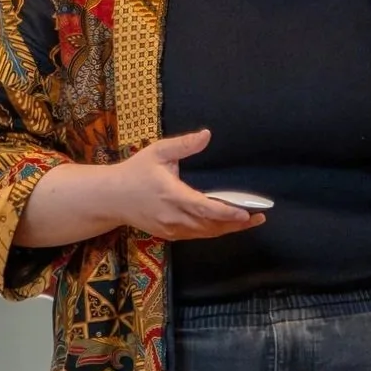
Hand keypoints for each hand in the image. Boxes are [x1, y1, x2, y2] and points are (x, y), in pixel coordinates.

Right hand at [108, 130, 267, 239]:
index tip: (246, 213)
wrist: (111, 198)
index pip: (205, 207)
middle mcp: (173, 217)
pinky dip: (213, 231)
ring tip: (249, 222)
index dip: (227, 212)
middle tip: (259, 216)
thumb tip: (207, 135)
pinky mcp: (169, 235)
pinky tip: (226, 225)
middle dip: (236, 223)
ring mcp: (171, 229)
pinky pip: (196, 235)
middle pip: (211, 225)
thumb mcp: (157, 152)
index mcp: (172, 195)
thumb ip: (184, 145)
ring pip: (205, 233)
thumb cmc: (135, 172)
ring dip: (227, 229)